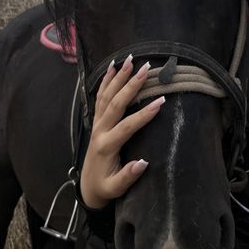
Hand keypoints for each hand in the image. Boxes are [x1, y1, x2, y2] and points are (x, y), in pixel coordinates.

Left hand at [79, 56, 164, 208]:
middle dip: (131, 86)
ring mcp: (96, 124)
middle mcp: (100, 131)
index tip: (161, 102)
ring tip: (130, 60)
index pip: (127, 126)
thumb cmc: (104, 187)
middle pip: (115, 104)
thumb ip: (128, 176)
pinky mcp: (96, 120)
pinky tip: (113, 67)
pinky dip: (106, 81)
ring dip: (118, 77)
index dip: (144, 114)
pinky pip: (100, 97)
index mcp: (107, 146)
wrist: (87, 187)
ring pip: (107, 96)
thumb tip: (144, 162)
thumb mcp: (115, 188)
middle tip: (145, 69)